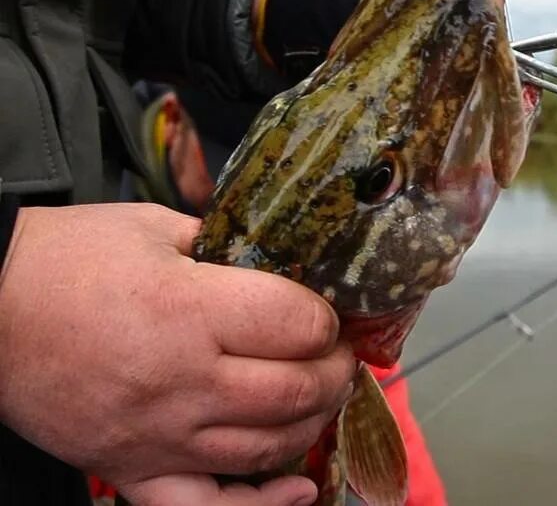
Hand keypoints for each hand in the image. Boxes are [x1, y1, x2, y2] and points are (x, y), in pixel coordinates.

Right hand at [0, 203, 355, 498]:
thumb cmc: (66, 260)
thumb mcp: (153, 228)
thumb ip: (227, 245)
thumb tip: (285, 262)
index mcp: (187, 309)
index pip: (297, 325)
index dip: (328, 319)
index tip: (330, 313)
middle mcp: (180, 381)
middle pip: (294, 390)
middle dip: (335, 370)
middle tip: (339, 354)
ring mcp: (156, 435)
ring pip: (266, 446)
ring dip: (312, 421)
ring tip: (321, 395)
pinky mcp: (130, 469)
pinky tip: (298, 490)